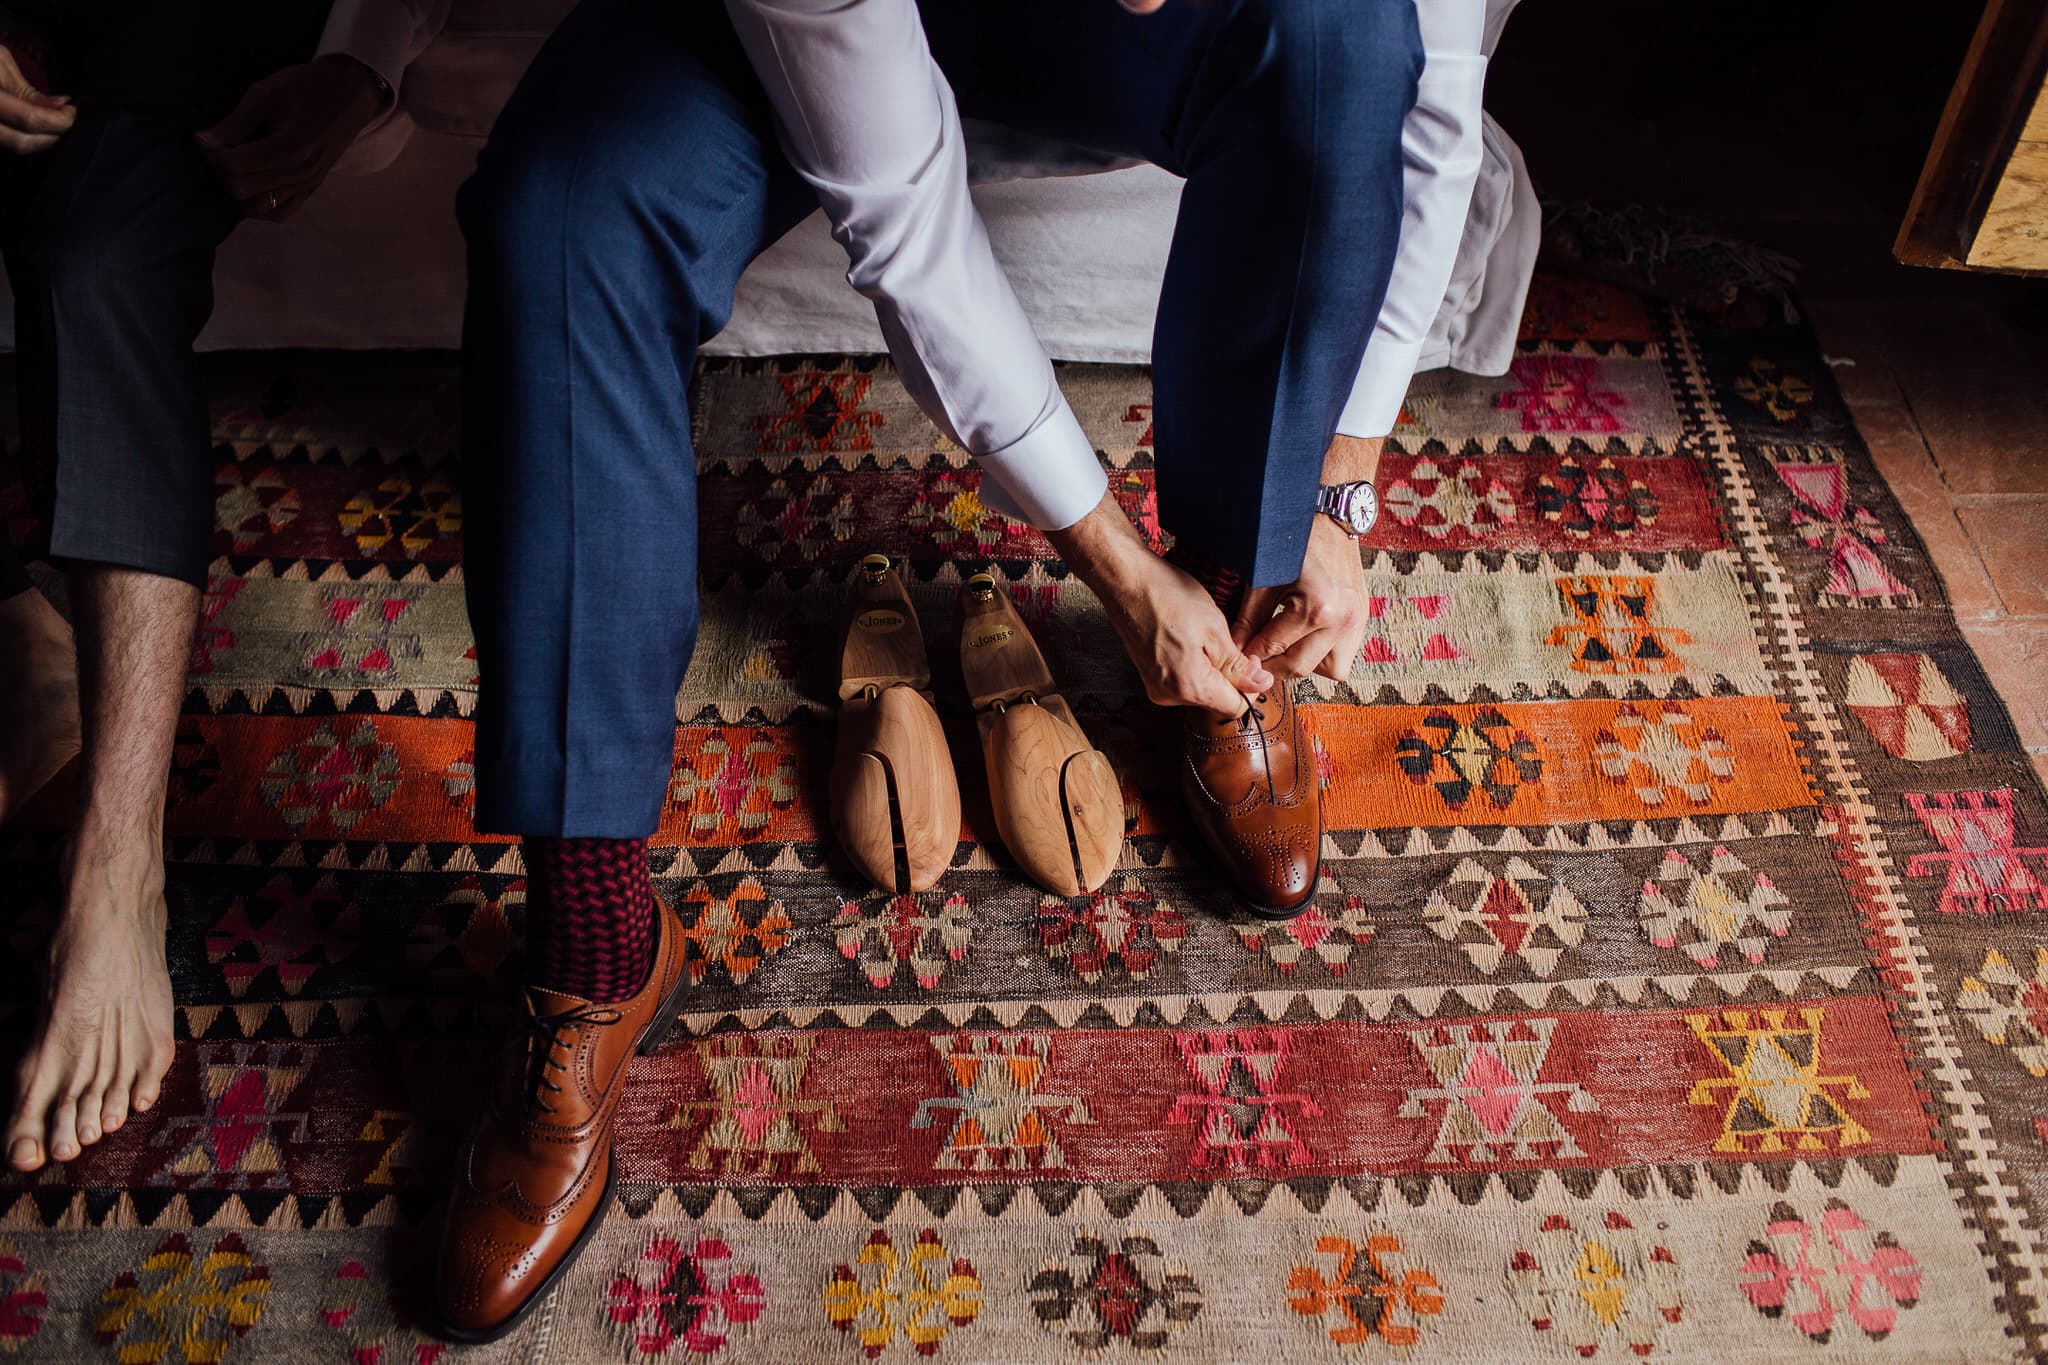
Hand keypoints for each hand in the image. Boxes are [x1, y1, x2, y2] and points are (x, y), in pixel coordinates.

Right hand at [0, 46, 73, 154]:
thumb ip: (28, 90)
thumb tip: (61, 107)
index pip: (29, 119)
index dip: (59, 120)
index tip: (71, 111)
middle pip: (21, 143)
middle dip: (52, 136)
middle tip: (64, 120)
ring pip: (12, 149)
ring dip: (39, 140)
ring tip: (51, 123)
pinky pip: (4, 146)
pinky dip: (23, 139)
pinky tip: (31, 127)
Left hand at [195, 54, 384, 220]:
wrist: (351, 92)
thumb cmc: (307, 87)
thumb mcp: (265, 95)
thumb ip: (234, 123)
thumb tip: (200, 142)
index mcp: (288, 149)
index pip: (232, 167)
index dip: (212, 153)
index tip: (210, 137)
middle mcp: (298, 174)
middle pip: (239, 189)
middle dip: (222, 170)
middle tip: (223, 148)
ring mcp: (307, 185)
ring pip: (257, 206)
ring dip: (240, 188)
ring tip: (239, 164)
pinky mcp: (312, 189)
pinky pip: (281, 214)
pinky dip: (262, 205)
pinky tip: (254, 184)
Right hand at [1047, 493, 1273, 717]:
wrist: (1128, 582)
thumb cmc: (1167, 599)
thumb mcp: (1215, 630)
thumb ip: (1239, 666)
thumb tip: (1261, 684)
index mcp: (1189, 688)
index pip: (1236, 707)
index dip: (1251, 685)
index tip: (1250, 660)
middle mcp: (1170, 696)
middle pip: (1217, 700)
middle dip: (1230, 675)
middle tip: (1226, 640)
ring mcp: (1157, 687)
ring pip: (1201, 689)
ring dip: (1211, 668)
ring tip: (1202, 636)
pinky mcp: (1151, 676)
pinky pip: (1184, 680)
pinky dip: (1194, 664)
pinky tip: (1188, 639)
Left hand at [1232, 515, 1367, 682]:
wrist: (1332, 518)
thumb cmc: (1295, 543)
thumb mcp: (1263, 580)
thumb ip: (1249, 620)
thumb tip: (1235, 651)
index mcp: (1317, 608)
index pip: (1275, 648)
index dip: (1252, 657)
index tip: (1239, 660)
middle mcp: (1342, 619)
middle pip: (1300, 667)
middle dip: (1274, 667)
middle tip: (1256, 659)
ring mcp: (1357, 621)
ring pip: (1329, 670)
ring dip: (1305, 663)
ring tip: (1286, 646)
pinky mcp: (1363, 619)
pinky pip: (1344, 656)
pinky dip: (1324, 654)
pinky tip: (1307, 637)